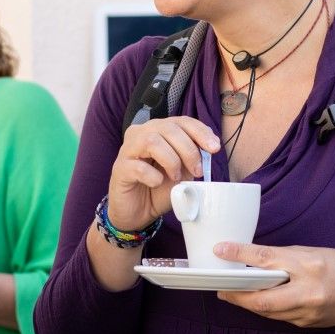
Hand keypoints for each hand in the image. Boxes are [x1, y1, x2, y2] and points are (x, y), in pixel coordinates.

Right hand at [106, 116, 220, 231]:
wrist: (138, 213)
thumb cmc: (159, 189)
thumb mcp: (183, 171)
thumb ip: (193, 157)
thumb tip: (210, 146)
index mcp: (158, 130)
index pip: (181, 121)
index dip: (200, 131)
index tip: (214, 148)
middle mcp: (141, 134)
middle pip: (168, 129)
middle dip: (188, 150)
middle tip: (197, 171)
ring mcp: (127, 150)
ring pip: (152, 141)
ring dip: (171, 160)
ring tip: (176, 177)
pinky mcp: (120, 168)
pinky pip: (137, 166)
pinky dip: (152, 176)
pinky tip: (156, 183)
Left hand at [212, 241, 334, 328]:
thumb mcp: (314, 253)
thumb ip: (285, 257)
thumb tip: (253, 259)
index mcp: (309, 264)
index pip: (267, 258)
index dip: (240, 254)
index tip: (220, 250)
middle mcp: (308, 290)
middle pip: (261, 298)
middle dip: (236, 294)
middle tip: (220, 288)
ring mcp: (307, 311)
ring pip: (266, 311)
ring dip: (246, 302)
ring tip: (231, 293)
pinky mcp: (305, 323)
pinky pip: (277, 316)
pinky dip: (264, 308)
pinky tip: (255, 301)